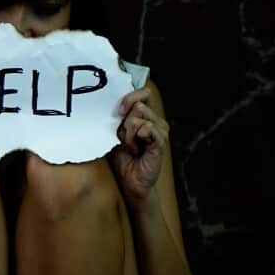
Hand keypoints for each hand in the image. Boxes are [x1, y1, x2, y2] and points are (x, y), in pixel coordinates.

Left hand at [109, 86, 167, 203]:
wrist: (130, 181)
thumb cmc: (123, 158)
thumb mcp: (116, 134)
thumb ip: (118, 118)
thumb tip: (114, 104)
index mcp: (146, 116)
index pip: (143, 93)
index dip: (129, 99)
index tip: (118, 112)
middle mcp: (156, 120)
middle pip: (138, 106)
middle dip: (125, 123)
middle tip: (125, 139)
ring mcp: (160, 131)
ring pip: (139, 118)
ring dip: (129, 134)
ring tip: (131, 146)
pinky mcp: (161, 142)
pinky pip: (147, 129)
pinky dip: (137, 138)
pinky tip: (137, 149)